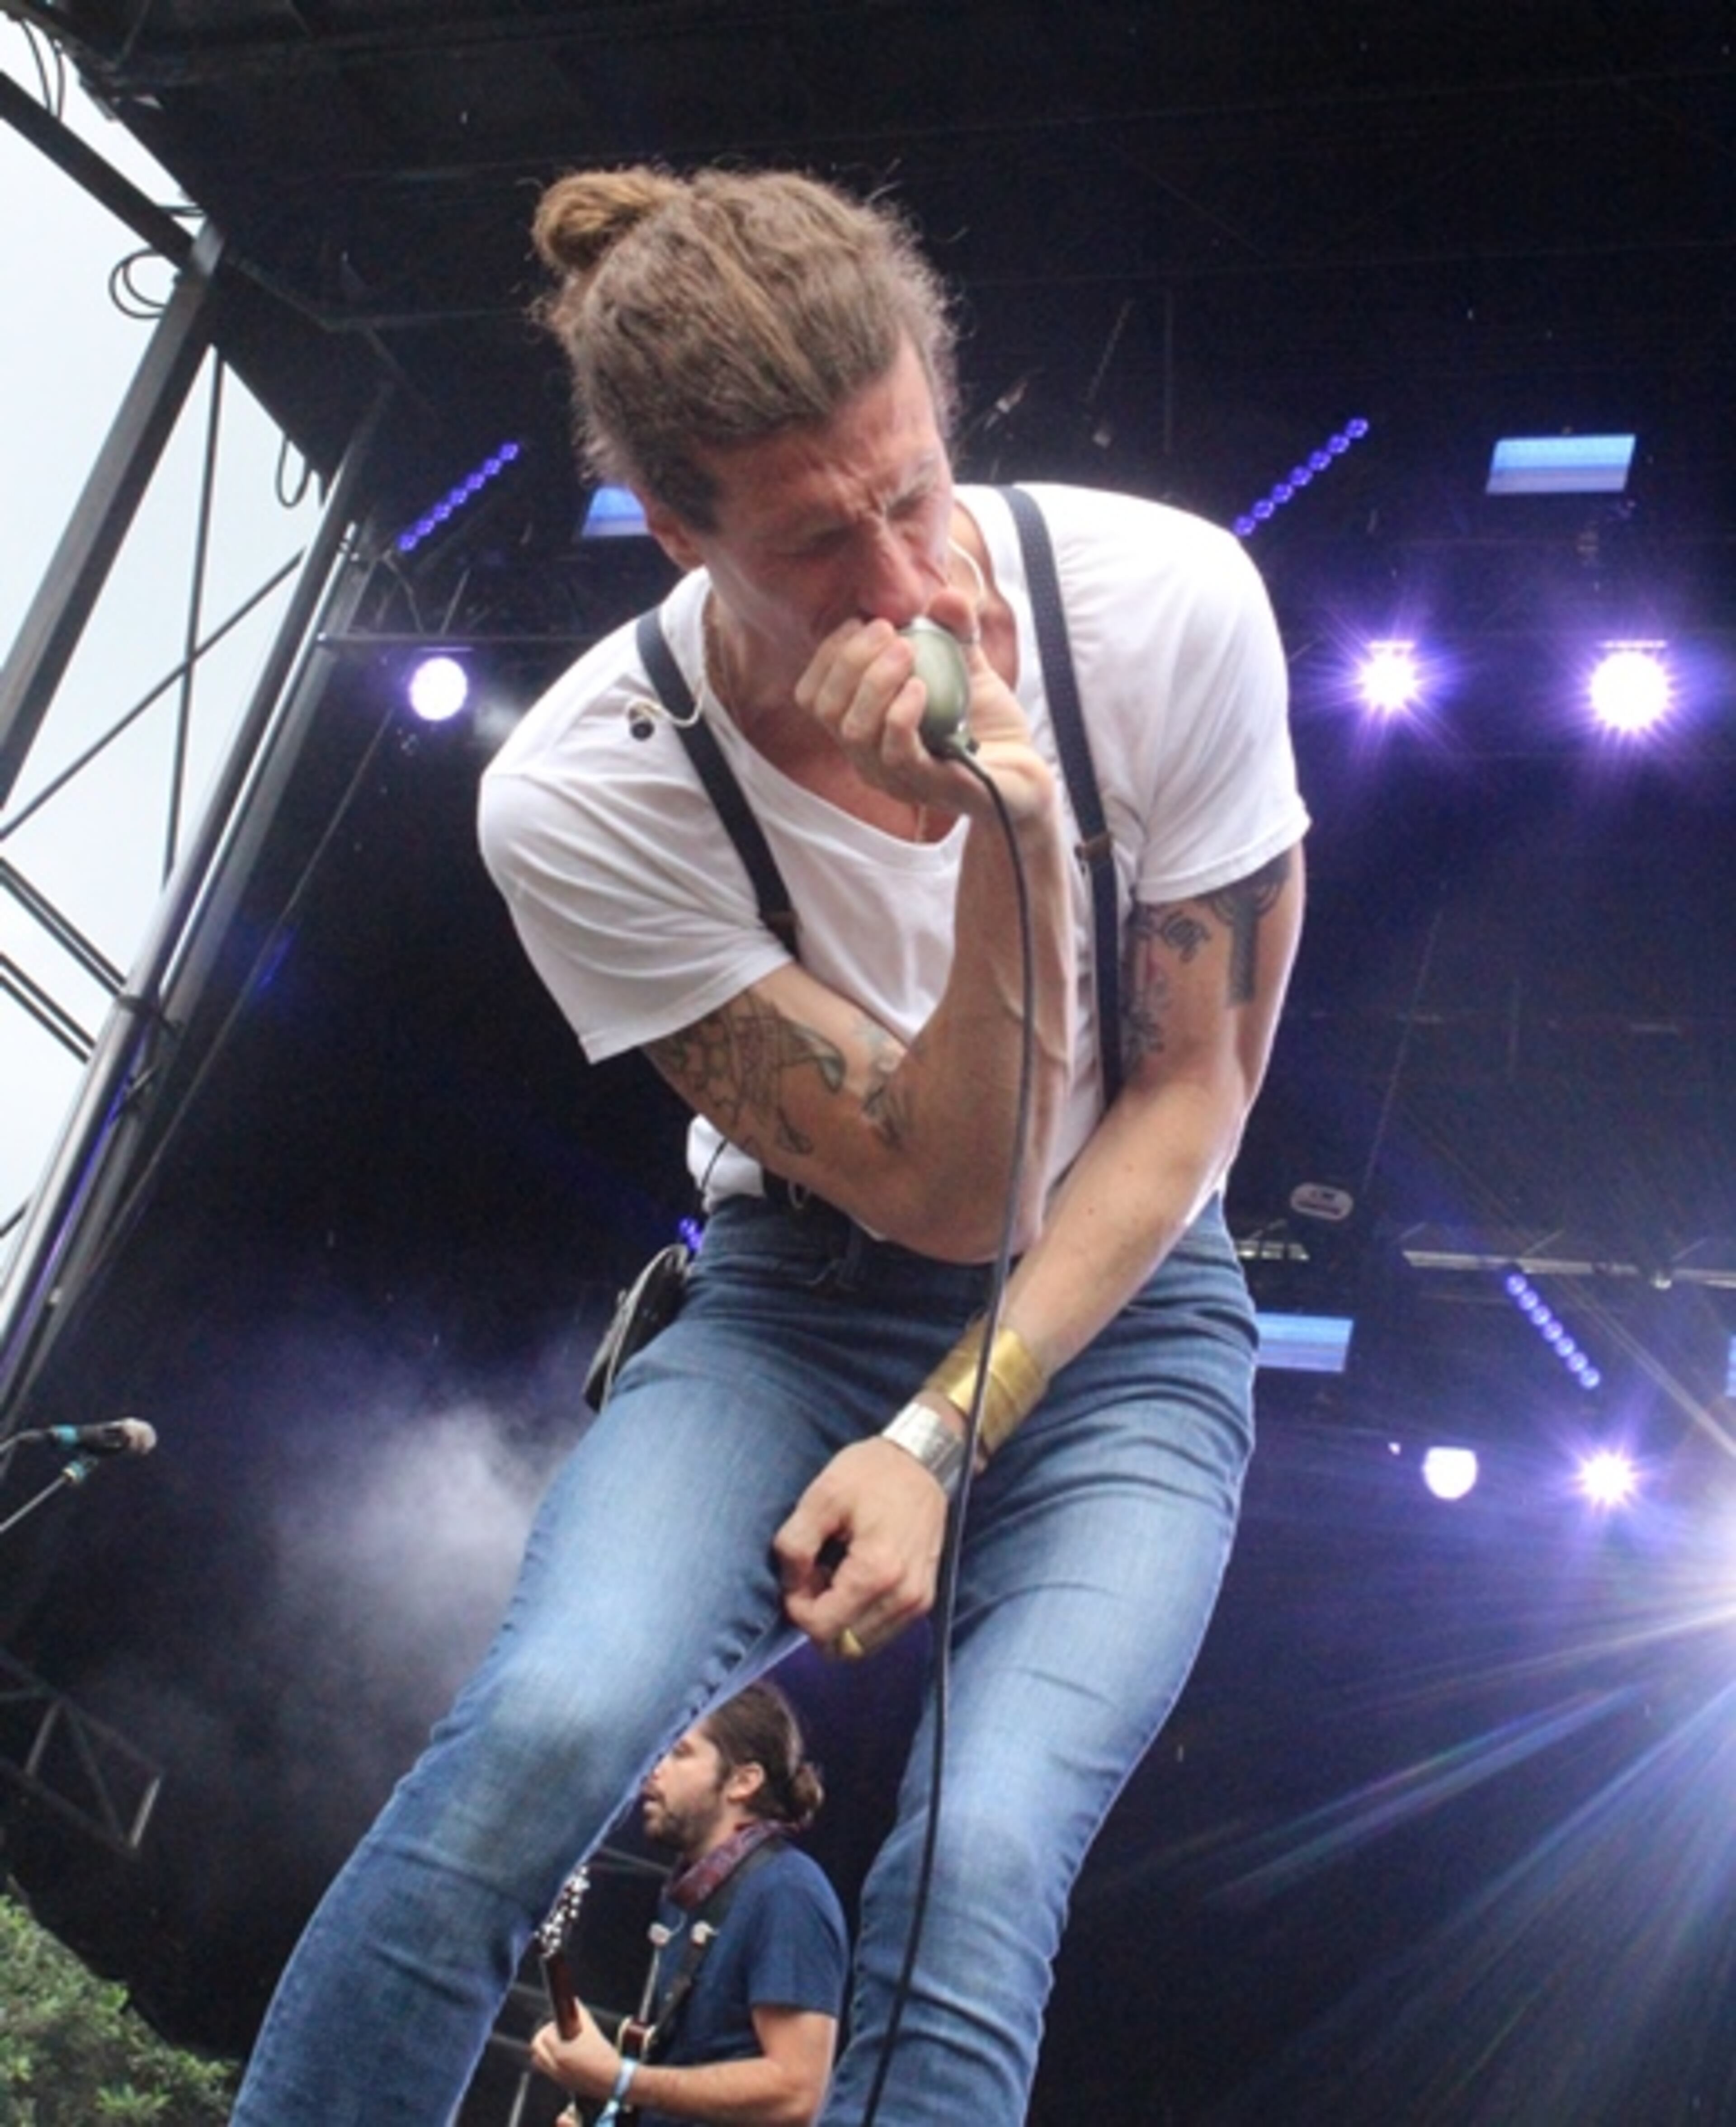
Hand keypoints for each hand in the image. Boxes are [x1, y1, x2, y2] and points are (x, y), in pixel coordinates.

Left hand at [529, 2003, 620, 2100]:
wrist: (611, 2078)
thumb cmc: (602, 2053)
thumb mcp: (591, 2029)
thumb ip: (580, 2013)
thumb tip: (574, 2001)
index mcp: (560, 2053)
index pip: (543, 2036)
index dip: (550, 2027)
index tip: (556, 2024)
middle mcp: (555, 2066)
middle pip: (536, 2049)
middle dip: (543, 2038)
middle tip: (554, 2033)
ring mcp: (557, 2077)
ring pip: (539, 2061)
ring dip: (544, 2051)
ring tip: (558, 2044)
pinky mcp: (562, 2084)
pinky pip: (548, 2070)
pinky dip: (551, 2062)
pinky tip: (565, 2056)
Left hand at [774, 1435, 948, 1655]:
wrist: (922, 1461)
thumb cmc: (870, 1474)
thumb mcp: (820, 1497)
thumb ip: (795, 1545)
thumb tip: (792, 1587)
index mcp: (877, 1572)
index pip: (823, 1628)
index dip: (798, 1609)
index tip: (798, 1574)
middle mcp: (903, 1597)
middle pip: (842, 1646)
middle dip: (818, 1618)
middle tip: (815, 1574)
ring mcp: (918, 1602)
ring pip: (861, 1646)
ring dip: (839, 1622)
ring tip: (834, 1577)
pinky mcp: (924, 1600)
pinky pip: (881, 1632)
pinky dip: (860, 1618)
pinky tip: (854, 1581)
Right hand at [795, 600, 1052, 825]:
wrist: (1026, 772)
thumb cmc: (987, 724)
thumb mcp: (966, 666)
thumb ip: (954, 630)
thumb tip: (945, 597)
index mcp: (864, 727)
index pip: (813, 695)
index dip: (828, 654)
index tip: (862, 622)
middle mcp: (869, 757)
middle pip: (826, 708)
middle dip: (850, 659)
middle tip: (890, 632)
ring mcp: (896, 777)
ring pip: (854, 731)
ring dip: (875, 680)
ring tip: (906, 650)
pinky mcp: (930, 787)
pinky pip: (897, 753)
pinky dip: (901, 713)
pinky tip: (920, 687)